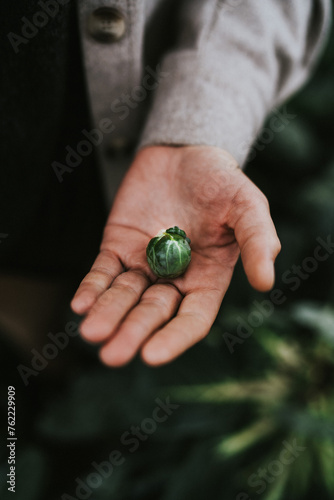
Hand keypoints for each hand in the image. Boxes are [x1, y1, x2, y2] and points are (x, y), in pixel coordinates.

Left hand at [71, 145, 280, 366]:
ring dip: (107, 315)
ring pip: (123, 297)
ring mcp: (143, 264)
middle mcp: (174, 279)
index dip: (173, 338)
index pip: (192, 318)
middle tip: (111, 355)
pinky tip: (79, 305)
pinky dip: (92, 288)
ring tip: (91, 333)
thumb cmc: (222, 181)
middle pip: (152, 313)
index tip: (152, 355)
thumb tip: (265, 282)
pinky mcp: (118, 247)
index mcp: (207, 279)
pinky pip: (103, 272)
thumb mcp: (248, 205)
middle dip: (132, 332)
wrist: (184, 152)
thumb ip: (258, 241)